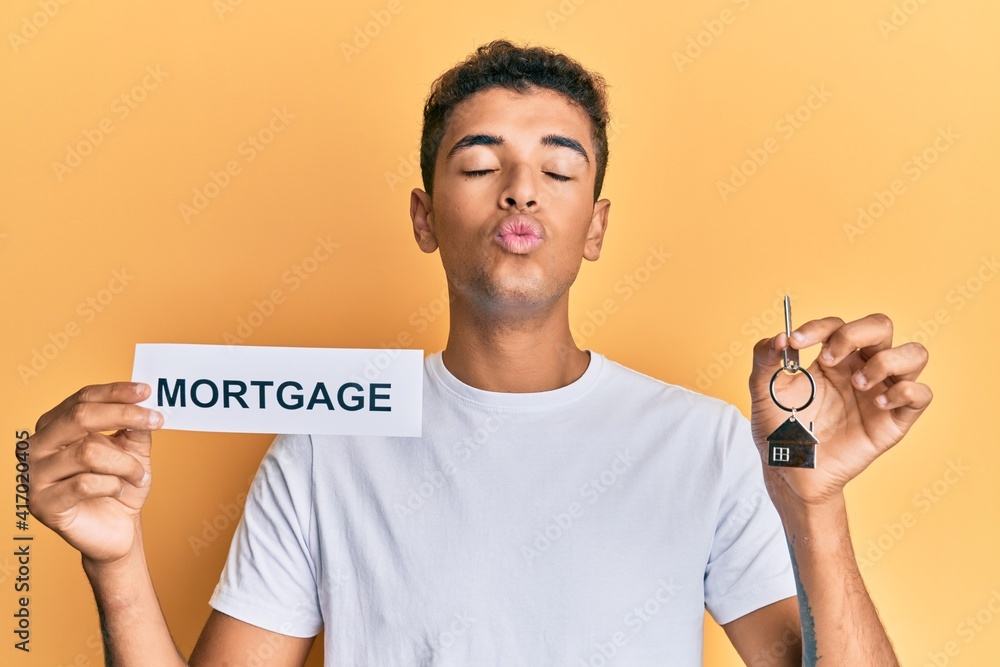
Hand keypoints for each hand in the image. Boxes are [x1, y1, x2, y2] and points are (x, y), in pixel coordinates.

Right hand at [28, 382, 162, 563]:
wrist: (117, 529)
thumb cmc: (121, 485)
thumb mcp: (133, 450)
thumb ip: (134, 426)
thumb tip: (143, 402)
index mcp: (54, 426)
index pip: (82, 399)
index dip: (116, 392)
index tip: (146, 391)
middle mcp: (37, 447)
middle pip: (80, 417)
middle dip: (124, 415)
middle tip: (155, 421)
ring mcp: (35, 476)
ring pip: (87, 452)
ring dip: (125, 463)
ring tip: (139, 475)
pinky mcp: (42, 504)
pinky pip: (85, 484)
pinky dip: (113, 485)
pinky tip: (119, 491)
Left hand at [749, 313, 931, 505]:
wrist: (789, 469)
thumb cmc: (779, 429)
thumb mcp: (762, 391)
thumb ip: (763, 358)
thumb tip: (780, 337)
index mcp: (832, 358)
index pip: (838, 325)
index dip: (819, 327)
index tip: (796, 343)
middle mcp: (860, 369)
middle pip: (881, 326)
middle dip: (856, 334)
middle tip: (829, 360)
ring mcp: (880, 393)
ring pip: (914, 354)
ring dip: (886, 361)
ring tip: (858, 384)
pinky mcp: (894, 421)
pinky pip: (922, 394)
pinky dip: (905, 392)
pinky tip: (876, 406)